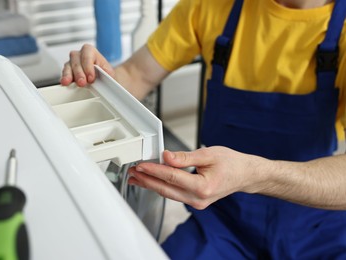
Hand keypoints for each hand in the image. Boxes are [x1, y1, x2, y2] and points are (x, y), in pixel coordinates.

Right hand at [60, 44, 114, 86]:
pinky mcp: (67, 71)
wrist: (101, 78)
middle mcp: (79, 55)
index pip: (87, 56)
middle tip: (82, 82)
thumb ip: (108, 73)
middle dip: (79, 73)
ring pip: (68, 67)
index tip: (91, 78)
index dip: (88, 67)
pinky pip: (64, 73)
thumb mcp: (109, 72)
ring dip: (68, 75)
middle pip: (76, 62)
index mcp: (89, 51)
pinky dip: (65, 78)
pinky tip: (64, 82)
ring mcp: (71, 62)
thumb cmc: (103, 72)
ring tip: (67, 82)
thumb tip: (106, 76)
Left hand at [128, 147, 263, 208]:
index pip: (172, 177)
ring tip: (136, 178)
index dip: (154, 170)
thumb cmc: (231, 163)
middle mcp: (198, 199)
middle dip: (146, 181)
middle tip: (132, 173)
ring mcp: (196, 203)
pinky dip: (161, 187)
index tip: (141, 165)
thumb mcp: (209, 154)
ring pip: (168, 193)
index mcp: (203, 187)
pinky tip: (152, 182)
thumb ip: (185, 157)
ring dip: (151, 185)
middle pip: (166, 189)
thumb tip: (165, 156)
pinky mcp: (194, 202)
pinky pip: (174, 194)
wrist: (244, 175)